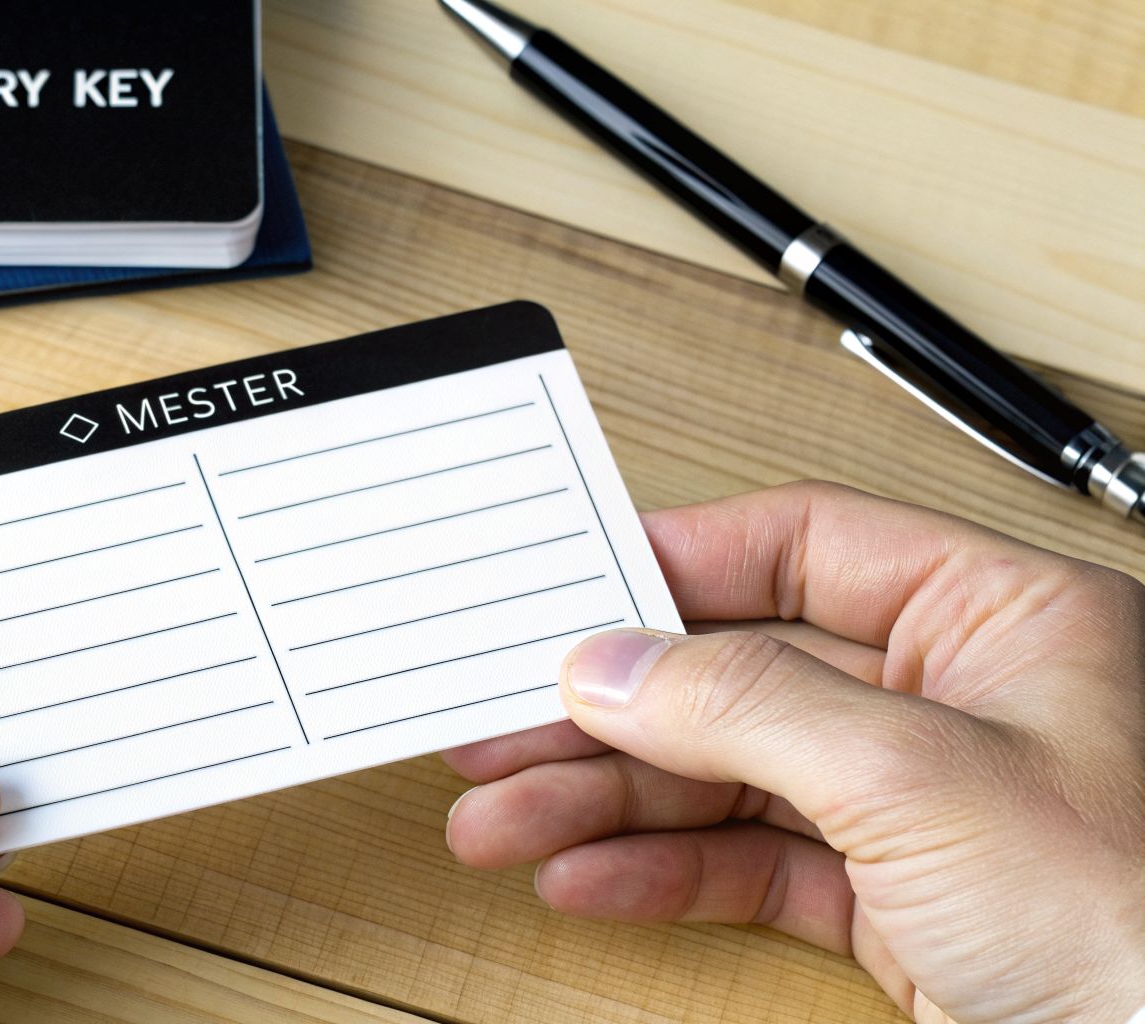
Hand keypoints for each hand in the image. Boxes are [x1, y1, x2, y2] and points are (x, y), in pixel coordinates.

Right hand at [442, 482, 1144, 1022]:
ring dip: (609, 802)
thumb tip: (616, 665)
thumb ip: (751, 707)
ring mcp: (926, 811)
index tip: (571, 590)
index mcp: (1004, 622)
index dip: (679, 564)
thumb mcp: (923, 780)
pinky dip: (664, 873)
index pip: (808, 548)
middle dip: (612, 713)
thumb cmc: (1142, 930)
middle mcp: (961, 704)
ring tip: (504, 820)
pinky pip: (755, 867)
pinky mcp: (902, 908)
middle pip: (742, 675)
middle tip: (503, 728)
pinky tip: (585, 877)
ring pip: (731, 779)